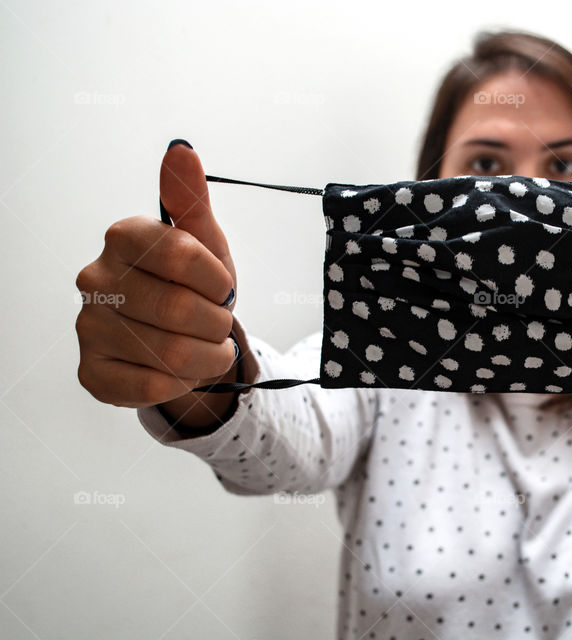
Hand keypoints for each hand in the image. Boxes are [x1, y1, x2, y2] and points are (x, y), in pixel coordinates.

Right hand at [76, 140, 239, 424]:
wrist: (184, 338)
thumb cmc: (195, 286)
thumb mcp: (206, 242)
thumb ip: (192, 200)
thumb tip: (181, 152)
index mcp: (123, 238)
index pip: (182, 253)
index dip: (217, 279)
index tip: (223, 288)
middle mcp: (95, 280)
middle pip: (179, 310)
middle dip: (216, 323)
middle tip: (217, 324)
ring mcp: (88, 328)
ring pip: (170, 354)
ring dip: (206, 357)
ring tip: (205, 347)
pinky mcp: (92, 372)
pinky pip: (151, 387)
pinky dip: (181, 382)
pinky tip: (180, 370)